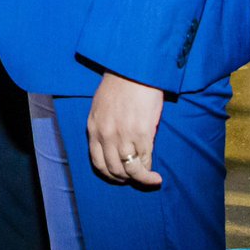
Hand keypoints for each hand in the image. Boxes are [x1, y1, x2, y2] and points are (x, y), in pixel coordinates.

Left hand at [86, 72, 163, 186]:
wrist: (133, 69)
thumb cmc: (120, 84)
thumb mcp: (101, 106)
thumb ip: (104, 126)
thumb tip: (114, 145)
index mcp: (94, 128)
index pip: (97, 162)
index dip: (110, 174)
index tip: (120, 177)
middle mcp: (105, 135)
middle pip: (113, 170)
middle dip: (126, 180)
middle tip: (137, 179)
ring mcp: (123, 135)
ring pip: (129, 170)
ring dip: (141, 179)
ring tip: (151, 179)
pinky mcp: (141, 133)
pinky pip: (144, 160)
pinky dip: (149, 171)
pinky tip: (156, 174)